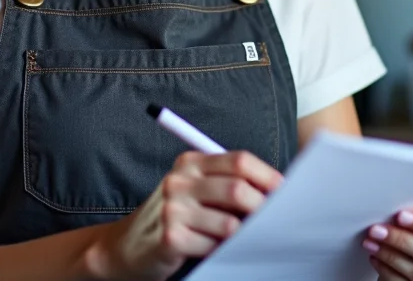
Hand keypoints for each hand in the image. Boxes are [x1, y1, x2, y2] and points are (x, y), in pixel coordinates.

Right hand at [86, 150, 283, 280]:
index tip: (286, 192)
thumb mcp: (195, 191)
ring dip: (242, 236)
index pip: (239, 161)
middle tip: (273, 222)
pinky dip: (221, 251)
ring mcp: (172, 209)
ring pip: (229, 224)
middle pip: (237, 189)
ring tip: (241, 239)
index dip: (268, 176)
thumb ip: (227, 184)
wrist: (126, 246)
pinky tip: (215, 249)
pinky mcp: (170, 237)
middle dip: (262, 208)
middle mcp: (179, 180)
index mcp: (190, 162)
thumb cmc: (175, 217)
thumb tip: (276, 190)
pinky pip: (213, 246)